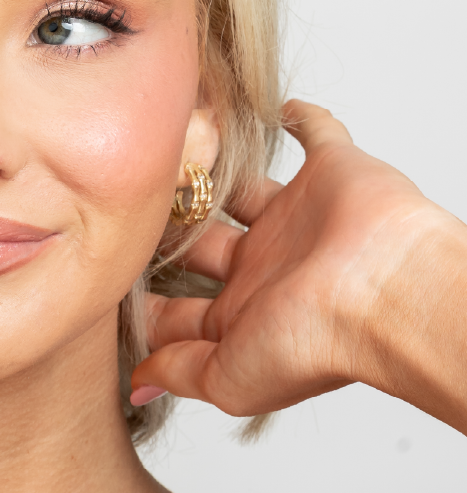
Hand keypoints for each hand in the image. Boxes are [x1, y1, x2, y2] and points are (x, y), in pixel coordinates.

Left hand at [130, 99, 466, 427]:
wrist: (386, 296)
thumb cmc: (316, 343)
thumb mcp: (227, 377)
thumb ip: (178, 371)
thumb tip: (136, 384)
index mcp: (243, 311)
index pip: (180, 306)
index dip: (145, 297)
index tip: (106, 274)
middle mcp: (268, 264)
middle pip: (203, 242)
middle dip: (170, 228)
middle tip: (129, 204)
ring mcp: (298, 218)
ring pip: (244, 187)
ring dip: (217, 172)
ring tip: (177, 147)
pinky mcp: (332, 173)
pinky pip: (317, 134)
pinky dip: (301, 120)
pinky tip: (274, 109)